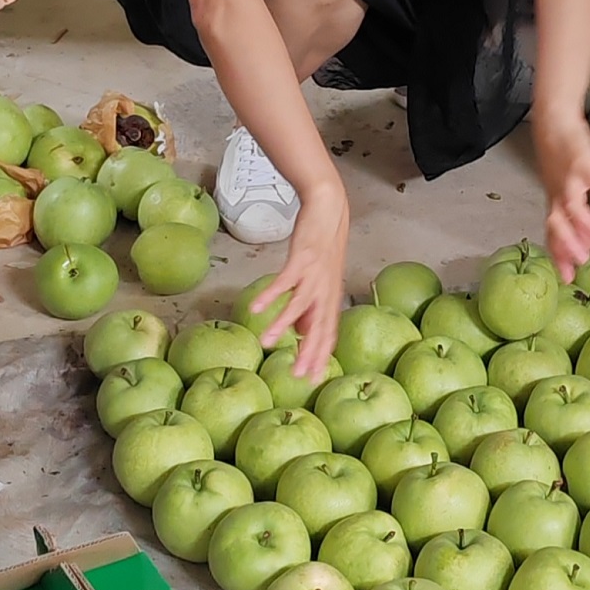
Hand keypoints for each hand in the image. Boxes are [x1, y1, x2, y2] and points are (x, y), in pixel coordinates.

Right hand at [254, 179, 349, 381]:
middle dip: (309, 352)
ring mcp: (314, 275)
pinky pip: (284, 281)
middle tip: (299, 374)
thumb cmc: (324, 247)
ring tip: (267, 342)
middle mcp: (325, 291)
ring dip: (282, 325)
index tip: (312, 378)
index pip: (327, 334)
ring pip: (299, 306)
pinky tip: (258, 308)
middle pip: (319, 326)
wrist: (329, 211)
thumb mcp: (322, 281)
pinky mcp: (302, 259)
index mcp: (330, 298)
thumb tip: (302, 332)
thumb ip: (312, 308)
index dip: (321, 356)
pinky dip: (271, 294)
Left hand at [534, 111, 589, 282]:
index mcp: (554, 204)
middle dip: (568, 245)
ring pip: (575, 207)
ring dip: (589, 225)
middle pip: (558, 224)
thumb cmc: (558, 157)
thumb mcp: (565, 191)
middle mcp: (558, 195)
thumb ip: (574, 218)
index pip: (553, 236)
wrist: (553, 123)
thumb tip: (585, 243)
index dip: (559, 257)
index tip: (567, 279)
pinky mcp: (583, 164)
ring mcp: (570, 180)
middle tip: (582, 263)